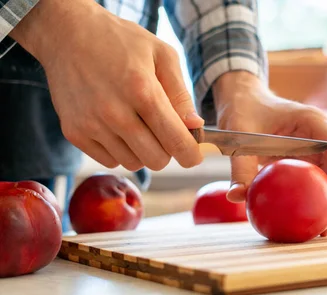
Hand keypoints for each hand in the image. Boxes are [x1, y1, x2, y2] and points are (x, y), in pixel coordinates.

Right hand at [10, 0, 203, 170]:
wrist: (67, 34)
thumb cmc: (120, 41)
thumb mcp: (162, 55)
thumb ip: (181, 94)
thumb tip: (194, 126)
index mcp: (142, 91)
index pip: (175, 141)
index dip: (190, 155)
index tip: (194, 155)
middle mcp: (115, 112)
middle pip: (156, 160)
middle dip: (167, 151)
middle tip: (164, 132)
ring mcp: (91, 124)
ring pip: (133, 163)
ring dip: (142, 150)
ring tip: (138, 123)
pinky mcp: (74, 132)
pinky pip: (109, 160)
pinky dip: (120, 150)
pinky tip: (118, 127)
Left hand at [213, 72, 326, 235]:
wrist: (243, 100)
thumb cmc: (243, 111)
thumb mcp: (240, 135)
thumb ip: (241, 166)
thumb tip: (236, 197)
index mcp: (313, 121)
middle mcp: (321, 135)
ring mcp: (317, 148)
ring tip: (326, 230)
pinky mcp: (308, 159)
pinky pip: (317, 181)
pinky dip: (317, 200)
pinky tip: (312, 222)